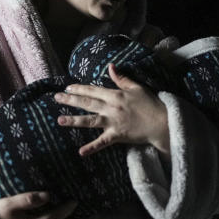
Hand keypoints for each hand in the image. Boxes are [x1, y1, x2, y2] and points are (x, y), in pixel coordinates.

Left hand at [54, 63, 169, 156]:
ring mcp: (113, 122)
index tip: (67, 87)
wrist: (162, 122)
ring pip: (90, 121)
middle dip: (70, 100)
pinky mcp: (117, 136)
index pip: (93, 90)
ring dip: (74, 121)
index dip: (79, 88)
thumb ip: (121, 78)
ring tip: (59, 121)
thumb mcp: (136, 87)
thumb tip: (110, 66)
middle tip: (56, 97)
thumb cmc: (150, 103)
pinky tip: (81, 152)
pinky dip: (92, 148)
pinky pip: (102, 142)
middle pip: (87, 103)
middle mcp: (111, 108)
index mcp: (115, 95)